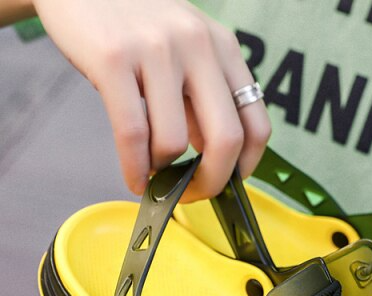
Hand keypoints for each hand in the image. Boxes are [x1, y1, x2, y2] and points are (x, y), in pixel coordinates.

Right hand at [33, 0, 270, 199]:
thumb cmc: (135, 24)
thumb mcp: (185, 51)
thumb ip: (203, 100)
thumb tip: (212, 160)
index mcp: (224, 49)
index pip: (257, 124)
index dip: (246, 166)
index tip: (228, 183)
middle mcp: (198, 45)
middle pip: (227, 140)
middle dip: (210, 182)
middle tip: (191, 194)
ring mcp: (157, 49)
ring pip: (174, 142)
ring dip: (162, 172)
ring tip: (151, 172)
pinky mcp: (113, 57)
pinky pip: (132, 134)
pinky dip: (135, 169)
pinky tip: (134, 177)